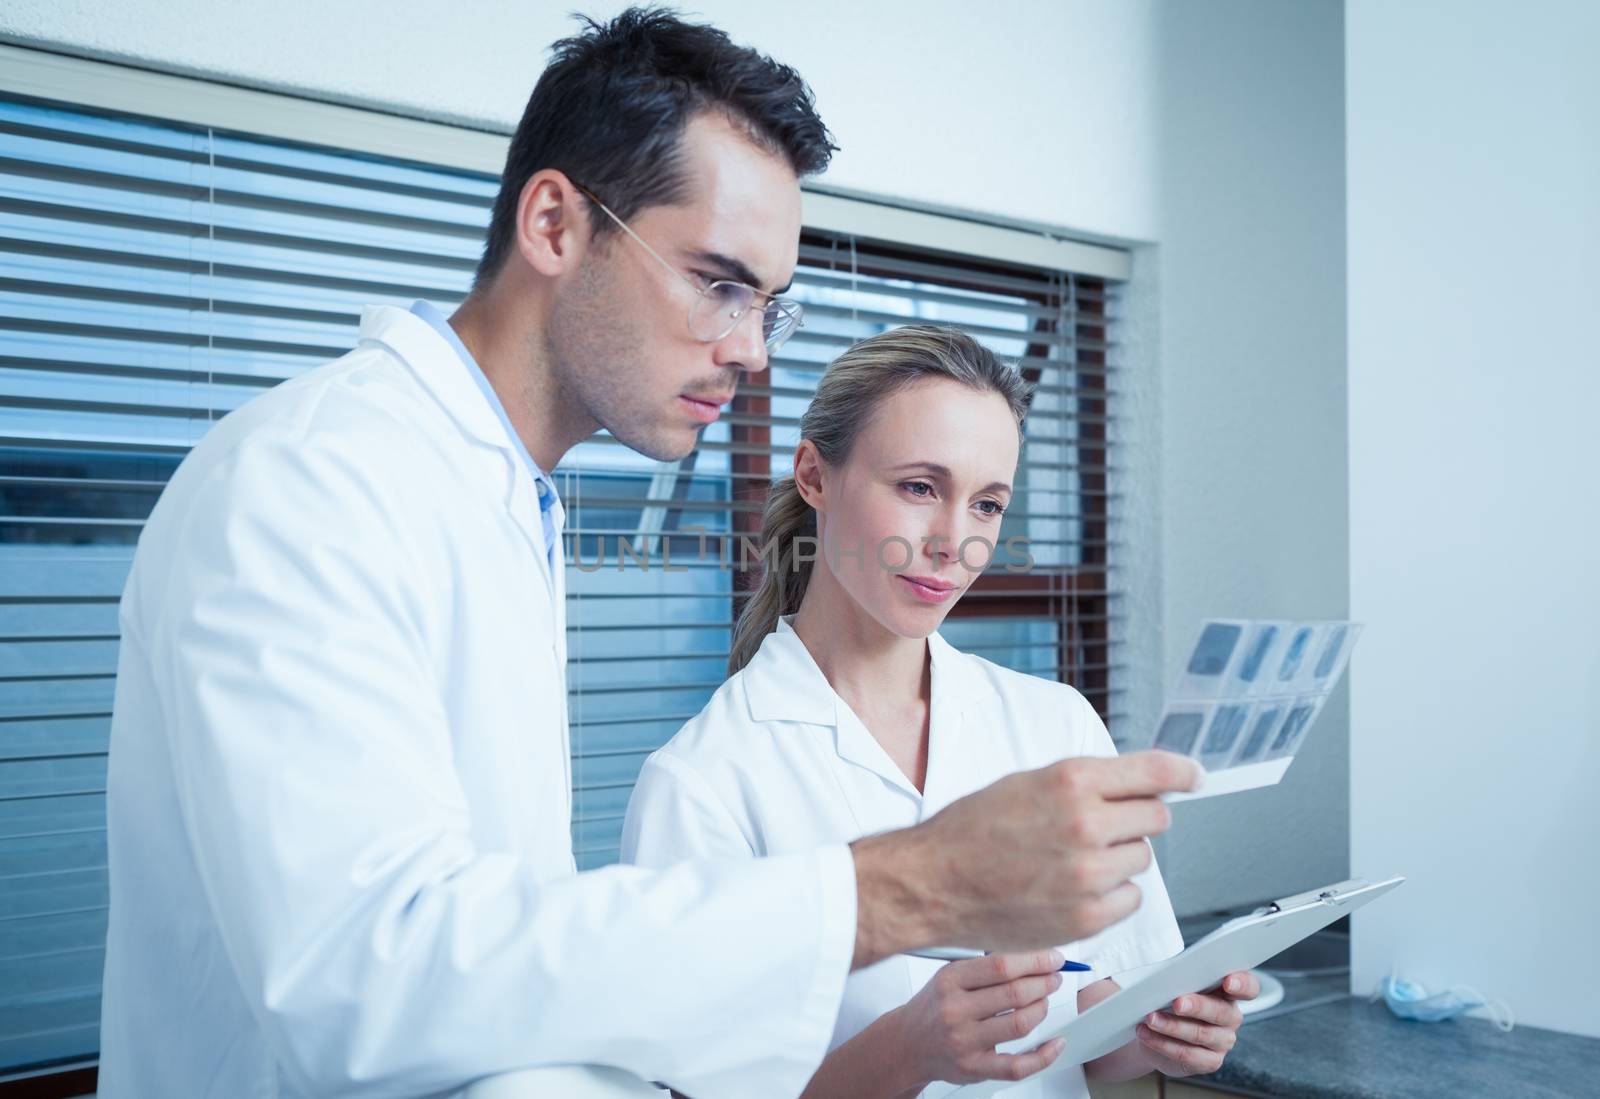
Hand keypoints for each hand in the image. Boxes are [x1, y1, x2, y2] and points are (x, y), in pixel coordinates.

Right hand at [851, 750, 1199, 965]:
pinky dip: (1112, 894)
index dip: (1183, 773)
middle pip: (1155, 817)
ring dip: (1119, 858)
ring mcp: (1089, 874)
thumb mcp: (1026, 783)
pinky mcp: (1087, 916)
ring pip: (1142, 859)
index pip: (1155, 772)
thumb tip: (1133, 785)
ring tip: (1072, 860)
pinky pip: (1131, 898)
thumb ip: (1082, 783)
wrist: (933, 882)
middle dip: (1135, 819)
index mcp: (1071, 781)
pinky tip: (1075, 888)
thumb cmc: (971, 831)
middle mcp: (1086, 823)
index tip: (1195, 777)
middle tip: (1102, 826)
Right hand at [892, 950, 1067, 1087]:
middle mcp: (955, 1010)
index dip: (1035, 961)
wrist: (908, 1044)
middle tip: (1054, 978)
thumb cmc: (935, 1006)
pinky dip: (1044, 1055)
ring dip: (1042, 1009)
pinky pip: (1018, 1065)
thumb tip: (1032, 957)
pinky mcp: (974, 1068)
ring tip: (1044, 1000)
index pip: (1001, 966)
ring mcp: (964, 1042)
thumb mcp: (949, 976)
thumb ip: (984, 967)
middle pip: (1015, 994)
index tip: (1053, 959)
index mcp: (950, 980)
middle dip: (1044, 983)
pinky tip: (1055, 1042)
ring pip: (1020, 1024)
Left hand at [1134, 970, 1258, 1076]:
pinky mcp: (1210, 1062)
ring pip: (1200, 1034)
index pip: (1248, 987)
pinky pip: (1187, 1055)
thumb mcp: (1175, 984)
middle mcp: (1231, 1017)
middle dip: (1197, 1006)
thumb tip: (1167, 978)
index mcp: (1228, 992)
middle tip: (1177, 1003)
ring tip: (1151, 1019)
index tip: (1228, 982)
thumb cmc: (1167, 999)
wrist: (1153, 1030)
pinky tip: (1147, 1034)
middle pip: (1220, 1012)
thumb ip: (1180, 978)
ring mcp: (1223, 1041)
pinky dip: (1163, 1044)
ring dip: (1172, 1026)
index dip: (1242, 984)